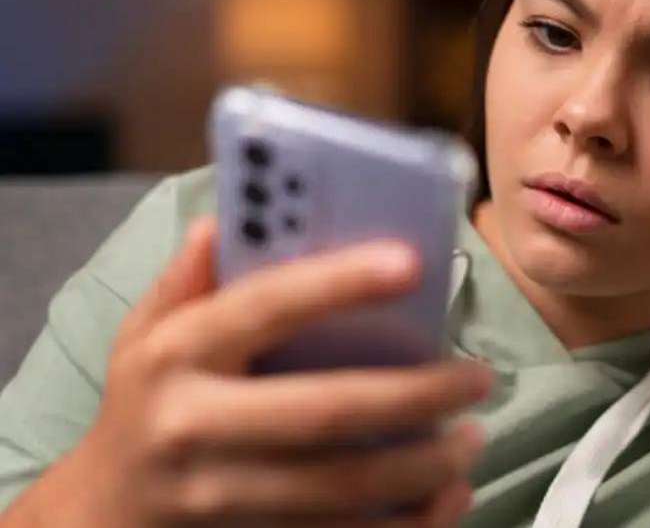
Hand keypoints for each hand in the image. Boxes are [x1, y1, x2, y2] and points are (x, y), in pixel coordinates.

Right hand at [12, 218, 492, 527]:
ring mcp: (216, 495)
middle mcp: (191, 425)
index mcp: (176, 353)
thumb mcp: (147, 331)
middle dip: (417, 396)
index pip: (266, 307)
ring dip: (426, 467)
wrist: (102, 515)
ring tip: (473, 439)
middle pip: (326, 411)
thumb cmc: (148, 403)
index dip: (339, 282)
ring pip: (342, 489)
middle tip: (479, 378)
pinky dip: (406, 525)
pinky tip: (448, 497)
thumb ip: (190, 278)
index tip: (413, 261)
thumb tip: (227, 220)